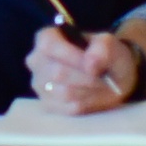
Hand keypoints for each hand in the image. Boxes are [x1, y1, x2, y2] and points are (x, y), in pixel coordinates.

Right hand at [27, 28, 141, 114]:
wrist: (107, 75)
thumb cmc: (103, 55)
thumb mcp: (109, 44)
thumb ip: (102, 48)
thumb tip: (90, 64)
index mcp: (46, 37)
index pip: (50, 46)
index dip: (73, 57)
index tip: (95, 66)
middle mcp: (36, 60)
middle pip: (58, 72)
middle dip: (87, 78)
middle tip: (105, 79)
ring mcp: (39, 84)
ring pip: (65, 93)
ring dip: (90, 92)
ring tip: (103, 87)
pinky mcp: (47, 104)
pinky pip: (69, 108)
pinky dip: (89, 104)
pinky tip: (95, 96)